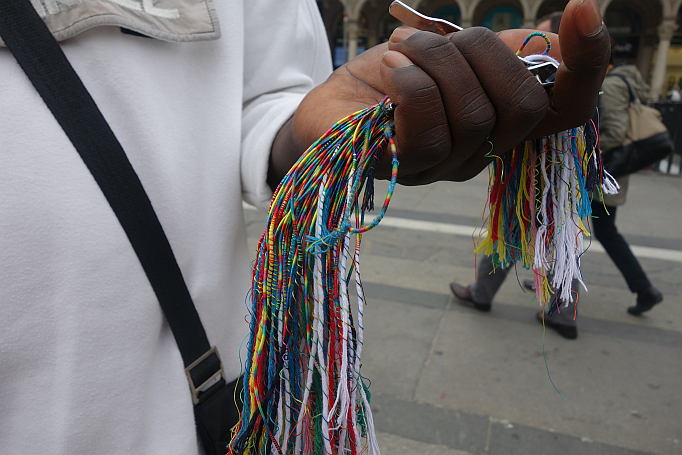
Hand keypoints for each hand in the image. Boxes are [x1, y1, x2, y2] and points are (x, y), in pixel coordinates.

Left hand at [269, 0, 609, 186]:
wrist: (330, 102)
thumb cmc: (392, 76)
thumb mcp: (449, 50)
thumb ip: (498, 49)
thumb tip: (550, 37)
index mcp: (500, 121)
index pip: (566, 110)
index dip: (588, 64)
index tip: (583, 9)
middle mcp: (481, 152)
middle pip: (523, 107)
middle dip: (479, 52)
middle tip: (433, 38)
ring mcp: (443, 167)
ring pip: (473, 116)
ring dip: (434, 61)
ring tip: (401, 48)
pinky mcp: (402, 169)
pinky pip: (427, 133)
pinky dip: (411, 84)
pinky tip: (392, 68)